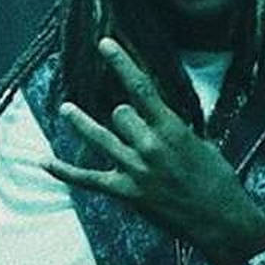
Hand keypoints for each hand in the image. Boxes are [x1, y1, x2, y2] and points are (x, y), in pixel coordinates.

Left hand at [46, 39, 264, 264]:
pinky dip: (64, 171)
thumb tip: (159, 117)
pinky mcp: (126, 192)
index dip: (121, 63)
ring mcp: (136, 170)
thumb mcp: (202, 144)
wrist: (220, 219)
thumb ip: (175, 129)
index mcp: (172, 128)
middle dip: (122, 116)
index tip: (105, 44)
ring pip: (99, 137)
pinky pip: (87, 179)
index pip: (141, 87)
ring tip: (66, 109)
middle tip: (131, 126)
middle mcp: (150, 145)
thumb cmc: (217, 180)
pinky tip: (44, 161)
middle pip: (119, 114)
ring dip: (81, 122)